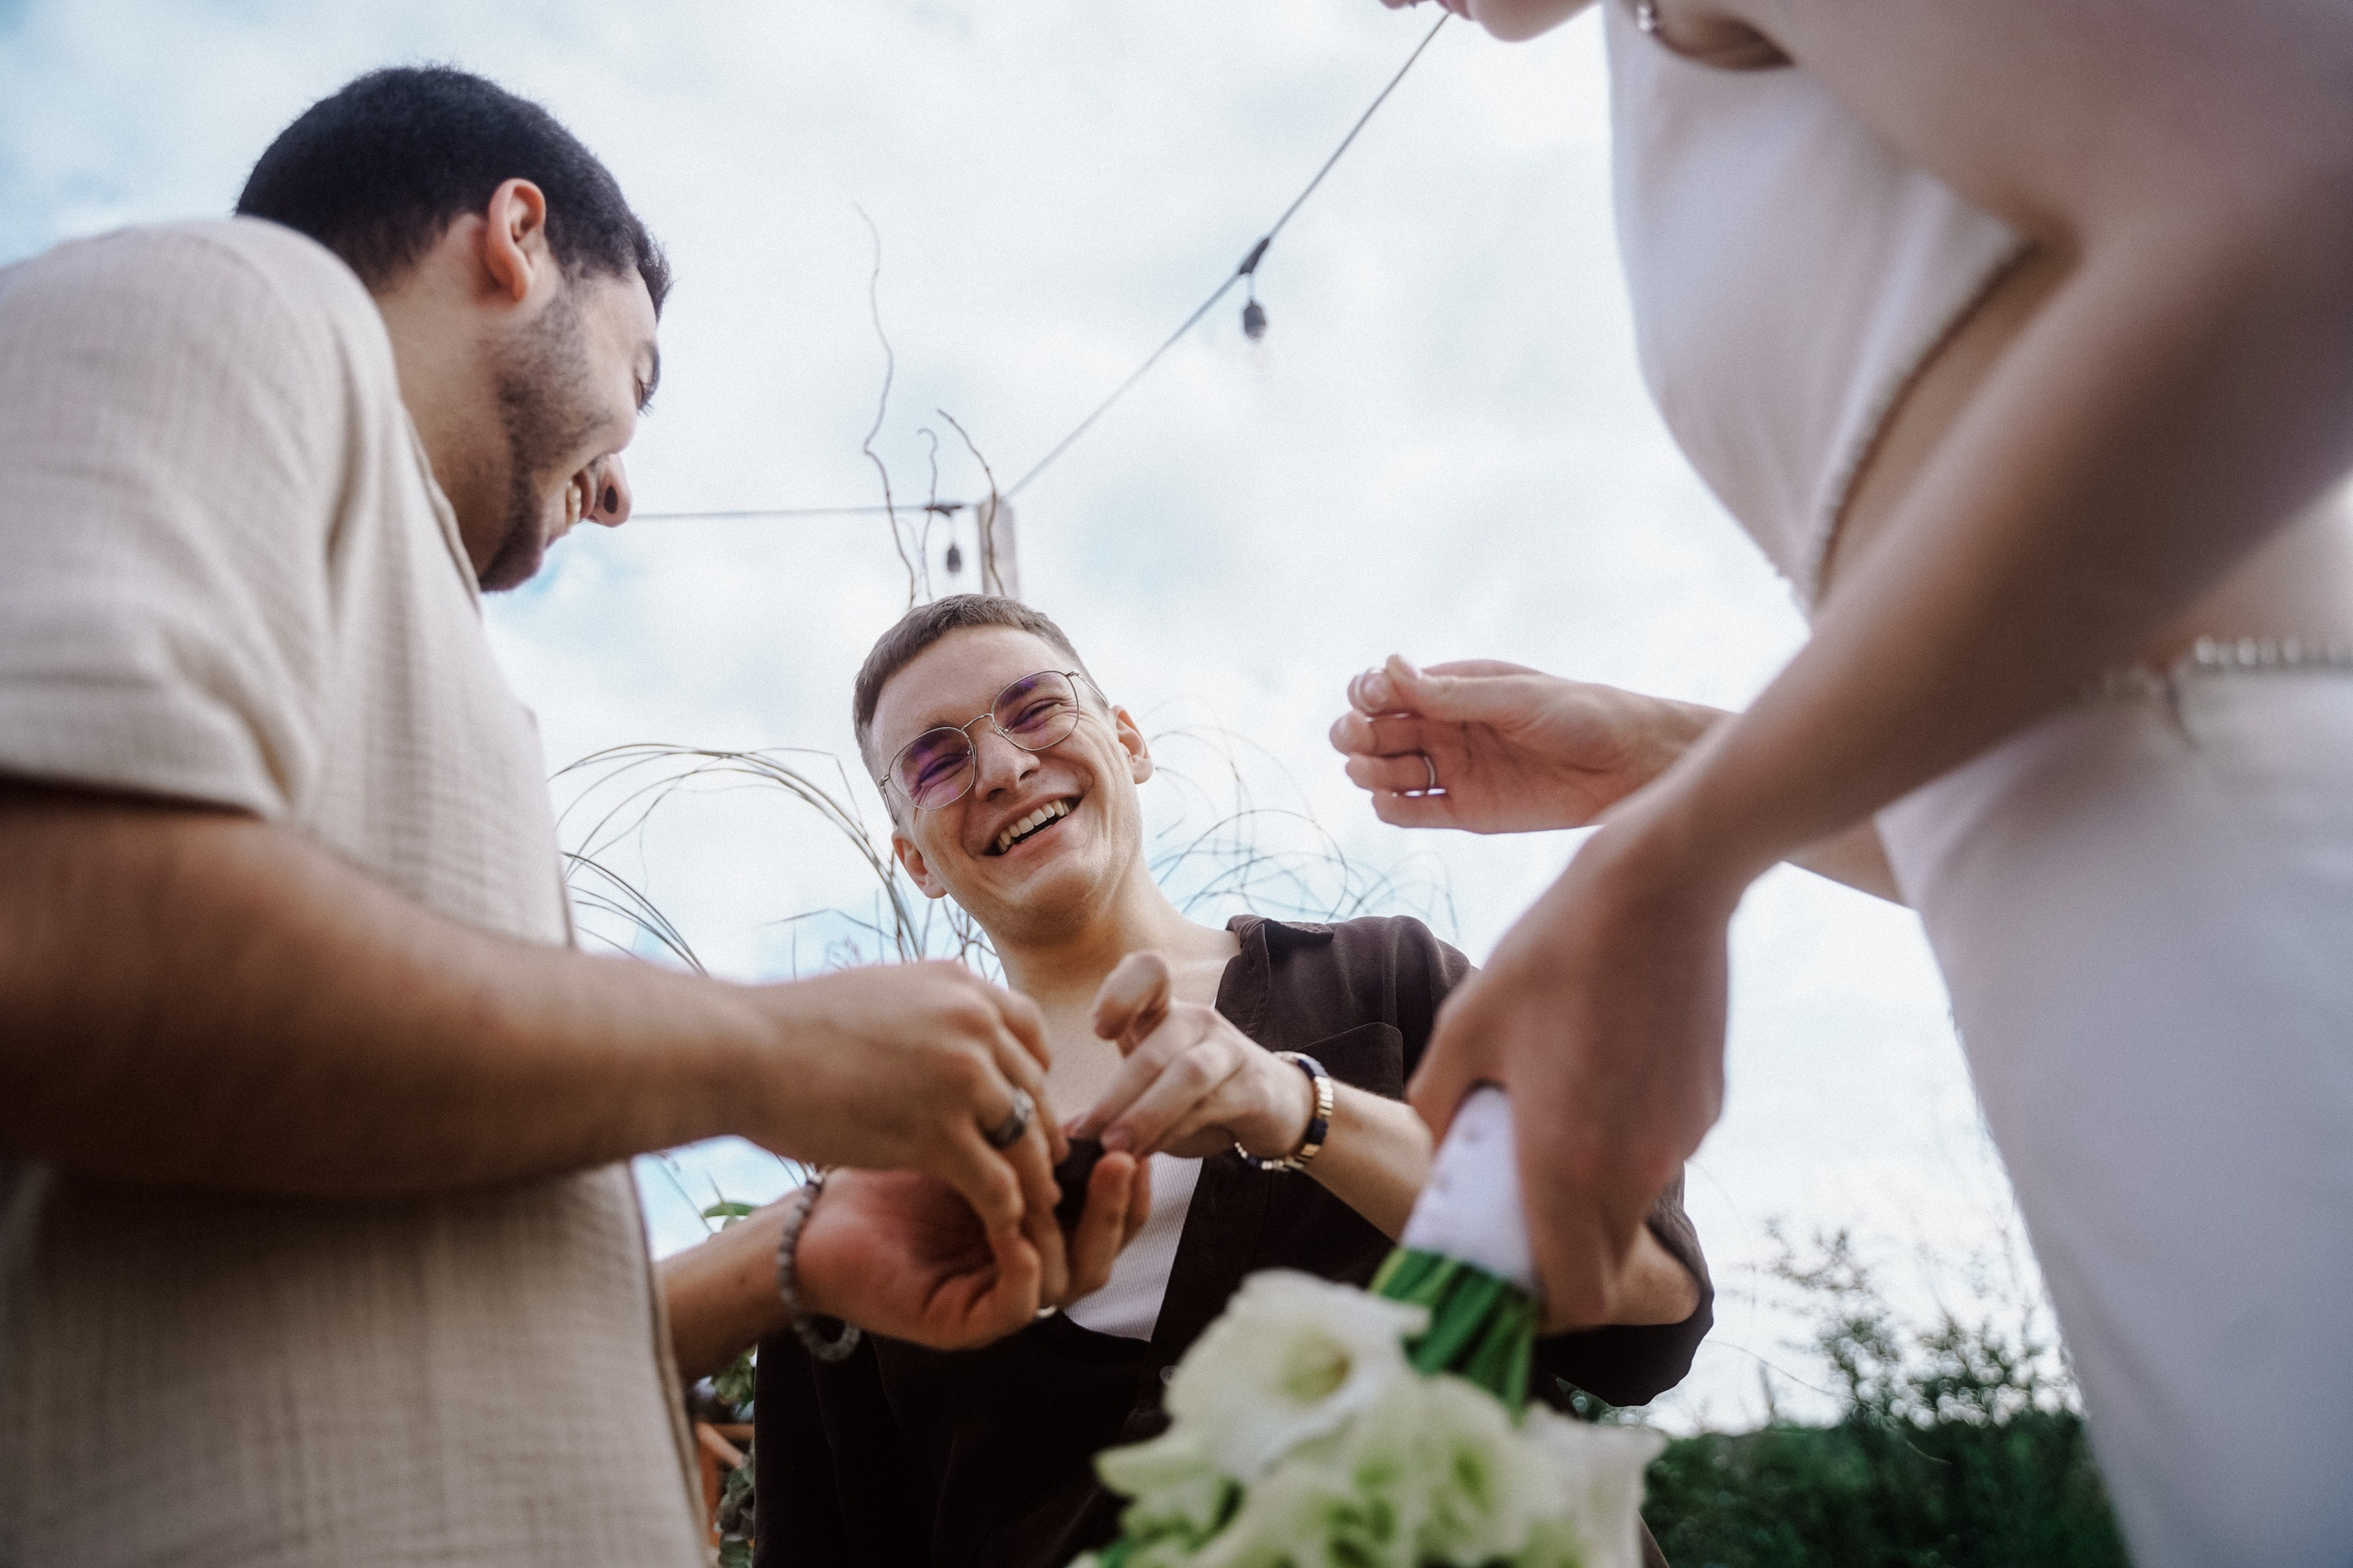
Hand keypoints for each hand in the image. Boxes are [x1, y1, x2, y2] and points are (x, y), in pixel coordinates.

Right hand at [737, 961, 1064, 1242]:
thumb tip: (943, 1025)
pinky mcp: (938, 1133)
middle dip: (1041, 1133)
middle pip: (1035, 1090)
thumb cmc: (793, 1029)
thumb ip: (928, 1011)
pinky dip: (1005, 1211)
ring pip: (1025, 1140)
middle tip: (1046, 1171)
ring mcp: (961, 1078)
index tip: (1026, 1109)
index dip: (1034, 1077)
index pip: (1031, 1033)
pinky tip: (1002, 1230)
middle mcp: (973, 1023)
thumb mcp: (881, 993)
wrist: (742, 1051)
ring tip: (1035, 1212)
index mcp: (961, 986)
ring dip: (1033, 1179)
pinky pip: (995, 1182)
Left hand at [796, 1155, 1150, 1350]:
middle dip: (1120, 1207)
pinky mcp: (961, 1324)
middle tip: (1125, 1161)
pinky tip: (1020, 1230)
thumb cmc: (886, 1175)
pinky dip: (1026, 1268)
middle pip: (1100, 1252)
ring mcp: (994, 1299)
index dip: (1128, 1184)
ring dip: (1086, 1231)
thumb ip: (1023, 1136)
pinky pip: (1017, 1305)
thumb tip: (1079, 1101)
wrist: (815, 1218)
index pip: (1105, 1218)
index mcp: (1036, 1230)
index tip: (1134, 1139)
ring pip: (1071, 1281)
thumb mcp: (970, 1144)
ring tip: (1090, 1183)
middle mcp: (1024, 1270)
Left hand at [1068, 953, 1313, 1162]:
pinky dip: (1174, 1132)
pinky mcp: (1252, 1086)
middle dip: (1116, 1095)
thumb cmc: (1194, 1089)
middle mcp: (1196, 1020)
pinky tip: (1149, 1154)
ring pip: (1186, 1075)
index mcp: (1164, 1009)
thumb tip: (1065, 1132)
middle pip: (1156, 1047)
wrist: (1271, 1103)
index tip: (1099, 1032)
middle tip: (1086, 1134)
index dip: (1121, 992)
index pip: (1148, 971)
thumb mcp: (1152, 1078)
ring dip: (1146, 1114)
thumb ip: (1113, 1099)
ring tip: (1115, 1148)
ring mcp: (1227, 1050)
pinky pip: (1210, 1107)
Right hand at [1330, 656, 1718, 832]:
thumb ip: (1451, 693)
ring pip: (1389, 772)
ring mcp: (1455, 770)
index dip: (1368, 692)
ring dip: (1369, 771)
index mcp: (1454, 689)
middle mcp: (1447, 728)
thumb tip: (1389, 664)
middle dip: (1357, 734)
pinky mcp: (1467, 811)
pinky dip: (1392, 809)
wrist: (1629, 765)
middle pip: (1378, 731)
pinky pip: (1414, 813)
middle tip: (1354, 739)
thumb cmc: (1579, 714)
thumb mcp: (1513, 698)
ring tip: (1370, 772)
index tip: (1370, 698)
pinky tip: (1389, 802)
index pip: (1389, 688)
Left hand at [1408, 798, 1742, 1330]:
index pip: (1572, 1295)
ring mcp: (1680, 1140)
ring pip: (1628, 1203)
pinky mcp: (1706, 1106)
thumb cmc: (1552, 952)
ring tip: (1548, 1117)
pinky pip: (1656, 1152)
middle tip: (1513, 1205)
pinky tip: (1595, 1072)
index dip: (1541, 1313)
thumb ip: (1440, 1105)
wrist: (1660, 889)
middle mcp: (1633, 1168)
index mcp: (1566, 1163)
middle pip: (1599, 1258)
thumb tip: (1439, 1148)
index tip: (1509, 1288)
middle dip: (1556, 1252)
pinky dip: (1622, 1142)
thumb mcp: (1465, 1025)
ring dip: (1587, 1191)